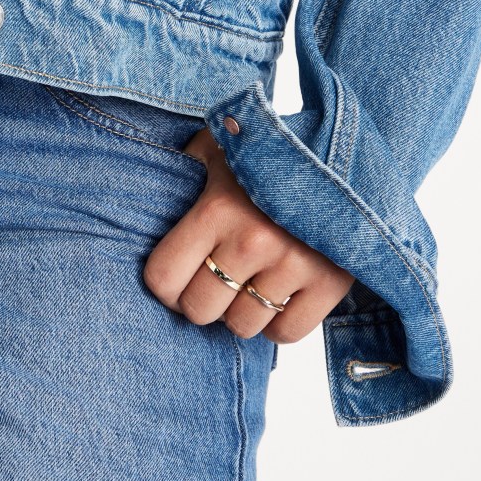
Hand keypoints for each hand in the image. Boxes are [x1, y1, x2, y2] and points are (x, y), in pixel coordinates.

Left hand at [143, 128, 354, 346]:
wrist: (340, 147)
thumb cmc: (264, 149)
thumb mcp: (213, 146)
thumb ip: (180, 172)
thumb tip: (141, 197)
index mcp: (217, 208)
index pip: (163, 278)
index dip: (165, 285)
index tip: (176, 279)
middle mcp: (253, 240)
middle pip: (200, 310)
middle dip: (202, 300)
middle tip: (216, 279)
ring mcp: (294, 264)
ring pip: (243, 326)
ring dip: (241, 310)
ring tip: (250, 280)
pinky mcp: (331, 282)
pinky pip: (286, 334)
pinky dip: (278, 323)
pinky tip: (279, 293)